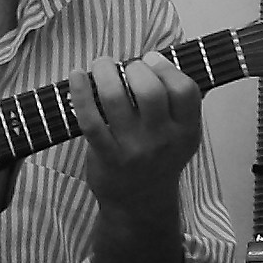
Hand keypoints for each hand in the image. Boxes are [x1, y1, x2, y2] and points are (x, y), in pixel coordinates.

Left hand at [71, 54, 202, 212]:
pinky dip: (80, 92)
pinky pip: (89, 118)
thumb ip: (179, 104)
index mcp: (186, 131)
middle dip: (135, 68)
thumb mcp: (182, 136)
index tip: (151, 60)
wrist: (140, 205)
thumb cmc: (159, 159)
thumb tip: (160, 58)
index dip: (167, 68)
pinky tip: (77, 75)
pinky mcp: (106, 155)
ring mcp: (133, 149)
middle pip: (150, 91)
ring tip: (101, 65)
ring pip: (115, 98)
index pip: (185, 90)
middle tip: (126, 68)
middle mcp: (162, 140)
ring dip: (105, 71)